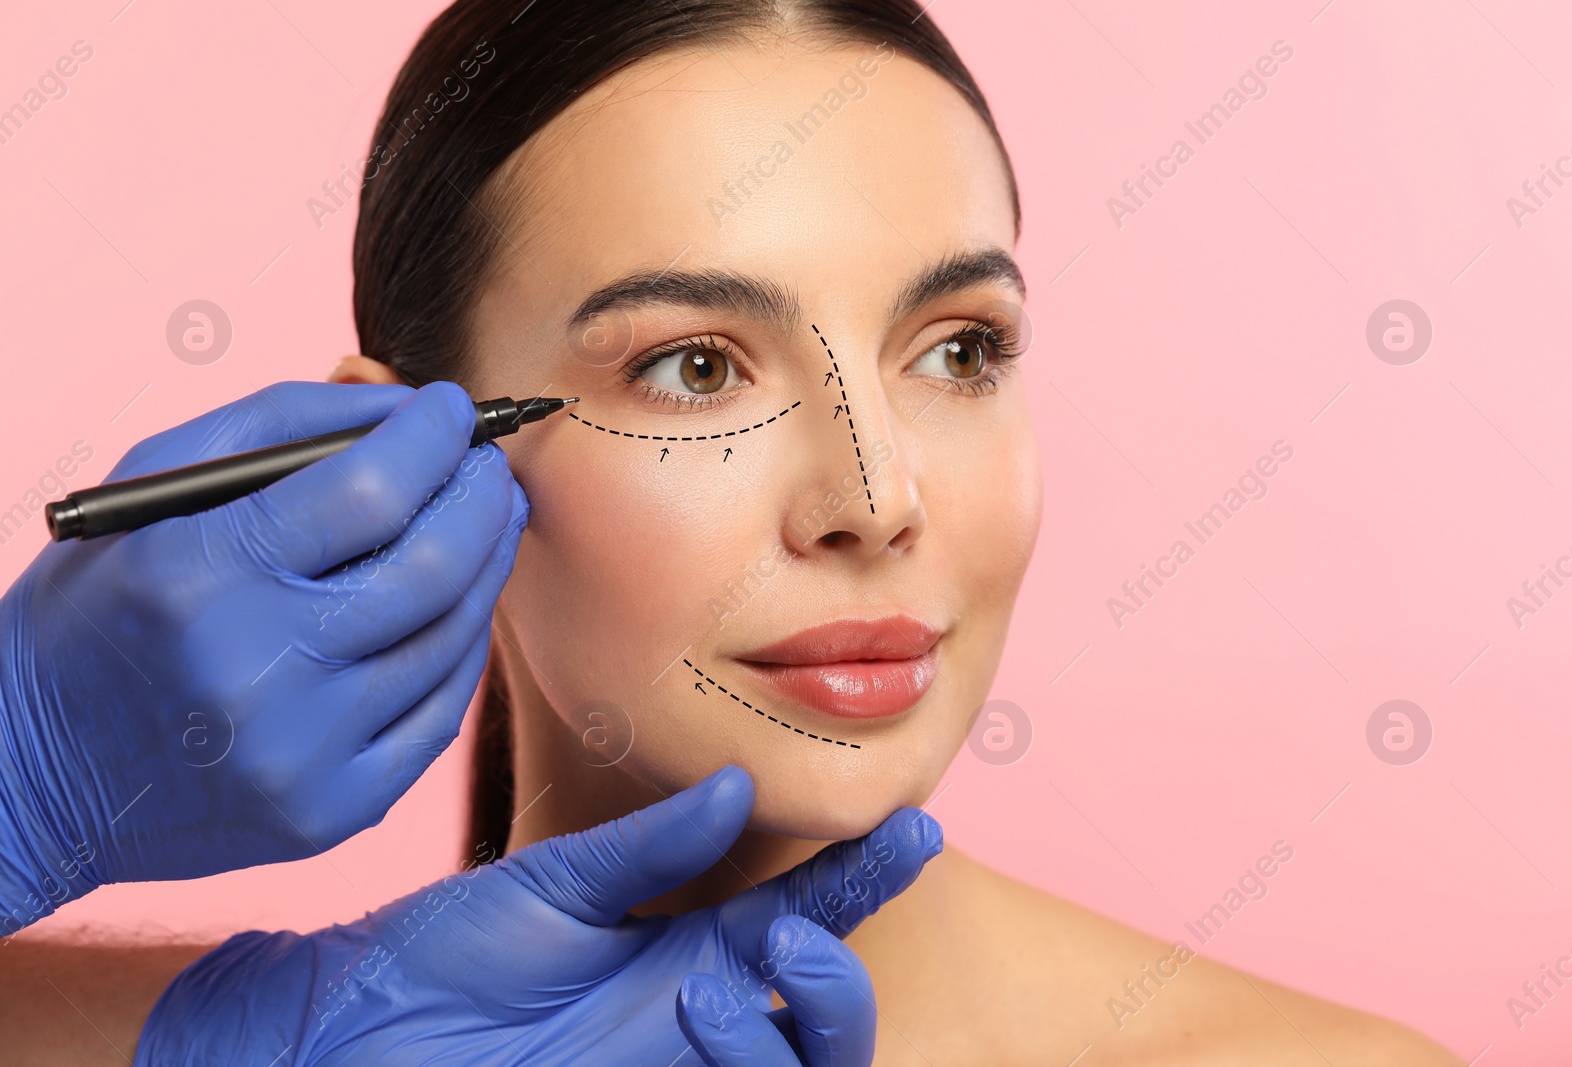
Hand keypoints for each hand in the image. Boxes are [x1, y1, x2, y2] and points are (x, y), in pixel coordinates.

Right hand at [0, 381, 528, 927]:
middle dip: (482, 499)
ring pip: (451, 640)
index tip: (453, 412)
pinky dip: (461, 650)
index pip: (368, 489)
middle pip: (432, 566)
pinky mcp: (330, 812)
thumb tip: (408, 408)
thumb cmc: (97, 608)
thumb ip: (280, 427)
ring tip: (485, 526)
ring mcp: (300, 752)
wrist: (25, 776)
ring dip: (485, 568)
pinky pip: (441, 716)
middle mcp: (253, 669)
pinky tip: (457, 609)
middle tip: (489, 469)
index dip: (431, 439)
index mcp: (196, 574)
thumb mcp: (151, 489)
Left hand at [133, 765, 941, 1065]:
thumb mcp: (554, 884)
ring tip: (759, 965)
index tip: (912, 828)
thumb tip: (741, 785)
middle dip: (845, 981)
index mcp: (685, 954)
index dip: (861, 880)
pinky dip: (748, 1060)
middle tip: (809, 935)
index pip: (801, 919)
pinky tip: (704, 1007)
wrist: (349, 1030)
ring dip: (807, 1025)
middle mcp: (696, 1021)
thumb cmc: (440, 957)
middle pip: (823, 1025)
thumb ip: (649, 846)